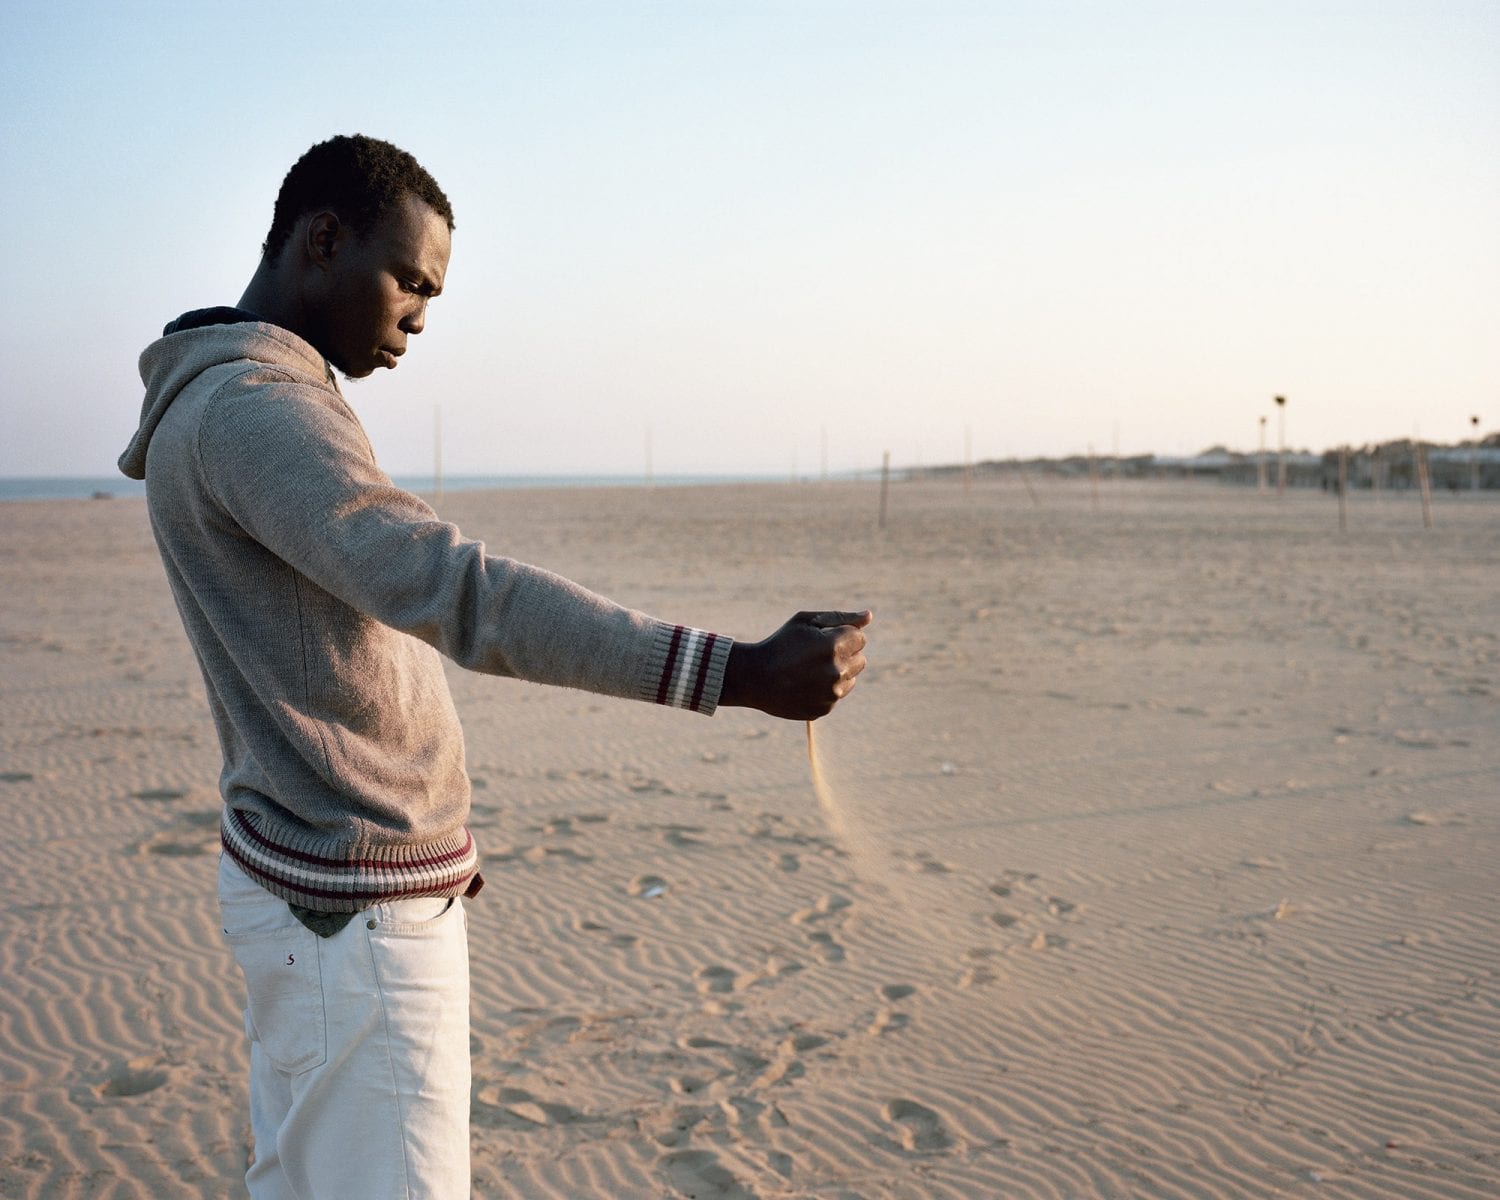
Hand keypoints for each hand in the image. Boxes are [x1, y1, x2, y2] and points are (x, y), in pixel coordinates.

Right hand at [720, 610, 870, 720]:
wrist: (754, 678)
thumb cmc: (780, 643)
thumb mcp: (806, 622)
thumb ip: (840, 618)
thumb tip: (869, 616)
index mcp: (834, 645)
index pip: (860, 637)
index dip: (842, 635)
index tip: (823, 638)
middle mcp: (836, 670)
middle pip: (861, 659)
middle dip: (845, 654)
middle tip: (818, 653)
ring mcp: (831, 693)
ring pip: (851, 678)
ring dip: (837, 672)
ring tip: (809, 669)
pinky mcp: (825, 708)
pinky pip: (836, 695)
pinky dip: (826, 689)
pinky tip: (804, 684)